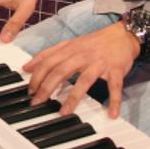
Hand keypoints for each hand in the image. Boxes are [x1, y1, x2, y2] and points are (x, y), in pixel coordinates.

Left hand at [21, 21, 140, 117]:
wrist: (123, 35)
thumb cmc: (94, 42)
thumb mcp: (69, 44)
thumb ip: (47, 55)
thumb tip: (26, 67)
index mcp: (70, 49)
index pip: (48, 62)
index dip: (37, 76)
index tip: (29, 91)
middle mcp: (83, 55)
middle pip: (61, 70)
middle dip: (47, 87)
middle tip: (37, 103)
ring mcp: (99, 63)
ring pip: (84, 80)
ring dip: (73, 97)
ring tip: (64, 112)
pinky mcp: (116, 69)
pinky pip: (115, 86)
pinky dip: (114, 100)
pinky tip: (111, 114)